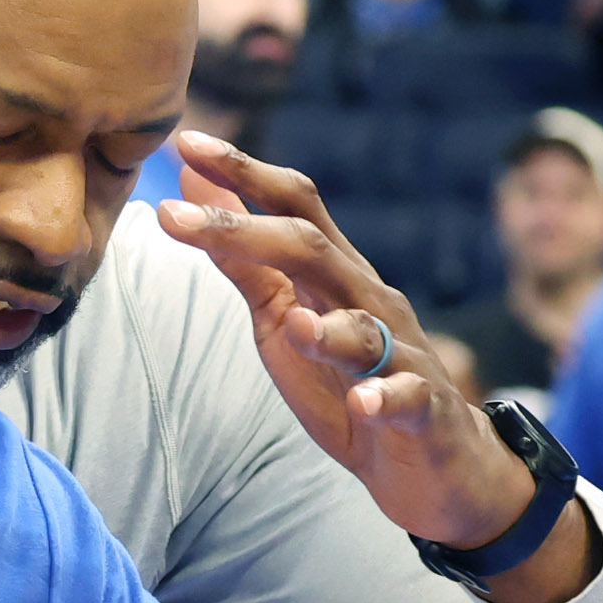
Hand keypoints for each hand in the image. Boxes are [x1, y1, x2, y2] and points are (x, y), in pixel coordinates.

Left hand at [158, 134, 595, 602]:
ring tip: (292, 325)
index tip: (185, 140)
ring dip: (328, 327)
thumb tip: (192, 183)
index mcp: (332, 275)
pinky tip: (363, 404)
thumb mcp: (282, 315)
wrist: (428, 461)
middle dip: (247, 229)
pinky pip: (407, 397)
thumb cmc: (344, 379)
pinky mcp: (423, 410)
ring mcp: (400, 354)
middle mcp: (369, 300)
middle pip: (314, 250)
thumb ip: (241, 257)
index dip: (243, 171)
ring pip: (366, 327)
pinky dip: (384, 397)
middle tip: (174, 215)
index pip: (293, 206)